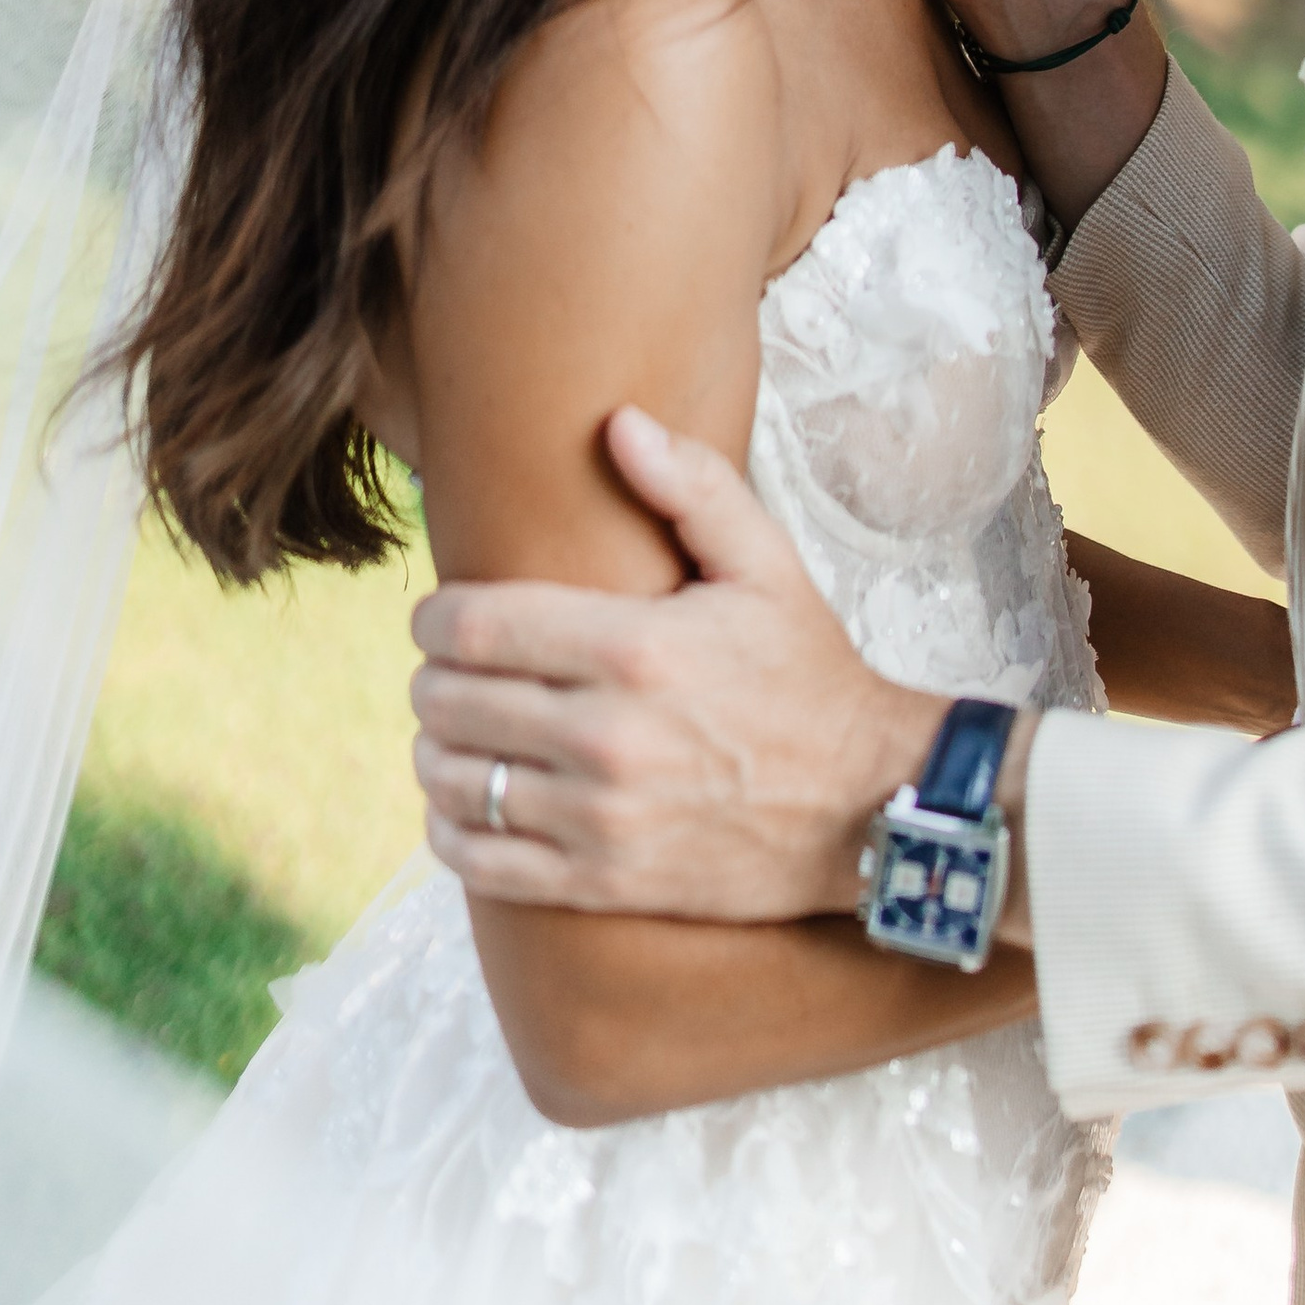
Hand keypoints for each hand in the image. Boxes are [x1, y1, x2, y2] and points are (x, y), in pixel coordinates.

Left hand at [411, 408, 930, 921]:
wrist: (870, 802)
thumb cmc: (810, 677)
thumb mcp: (768, 567)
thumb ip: (693, 487)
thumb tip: (620, 423)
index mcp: (637, 647)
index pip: (475, 625)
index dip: (433, 617)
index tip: (438, 617)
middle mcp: (608, 734)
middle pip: (450, 700)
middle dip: (435, 678)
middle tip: (452, 671)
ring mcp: (601, 817)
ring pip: (455, 780)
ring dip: (438, 751)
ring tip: (458, 734)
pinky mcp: (602, 881)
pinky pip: (479, 860)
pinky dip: (454, 829)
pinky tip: (469, 804)